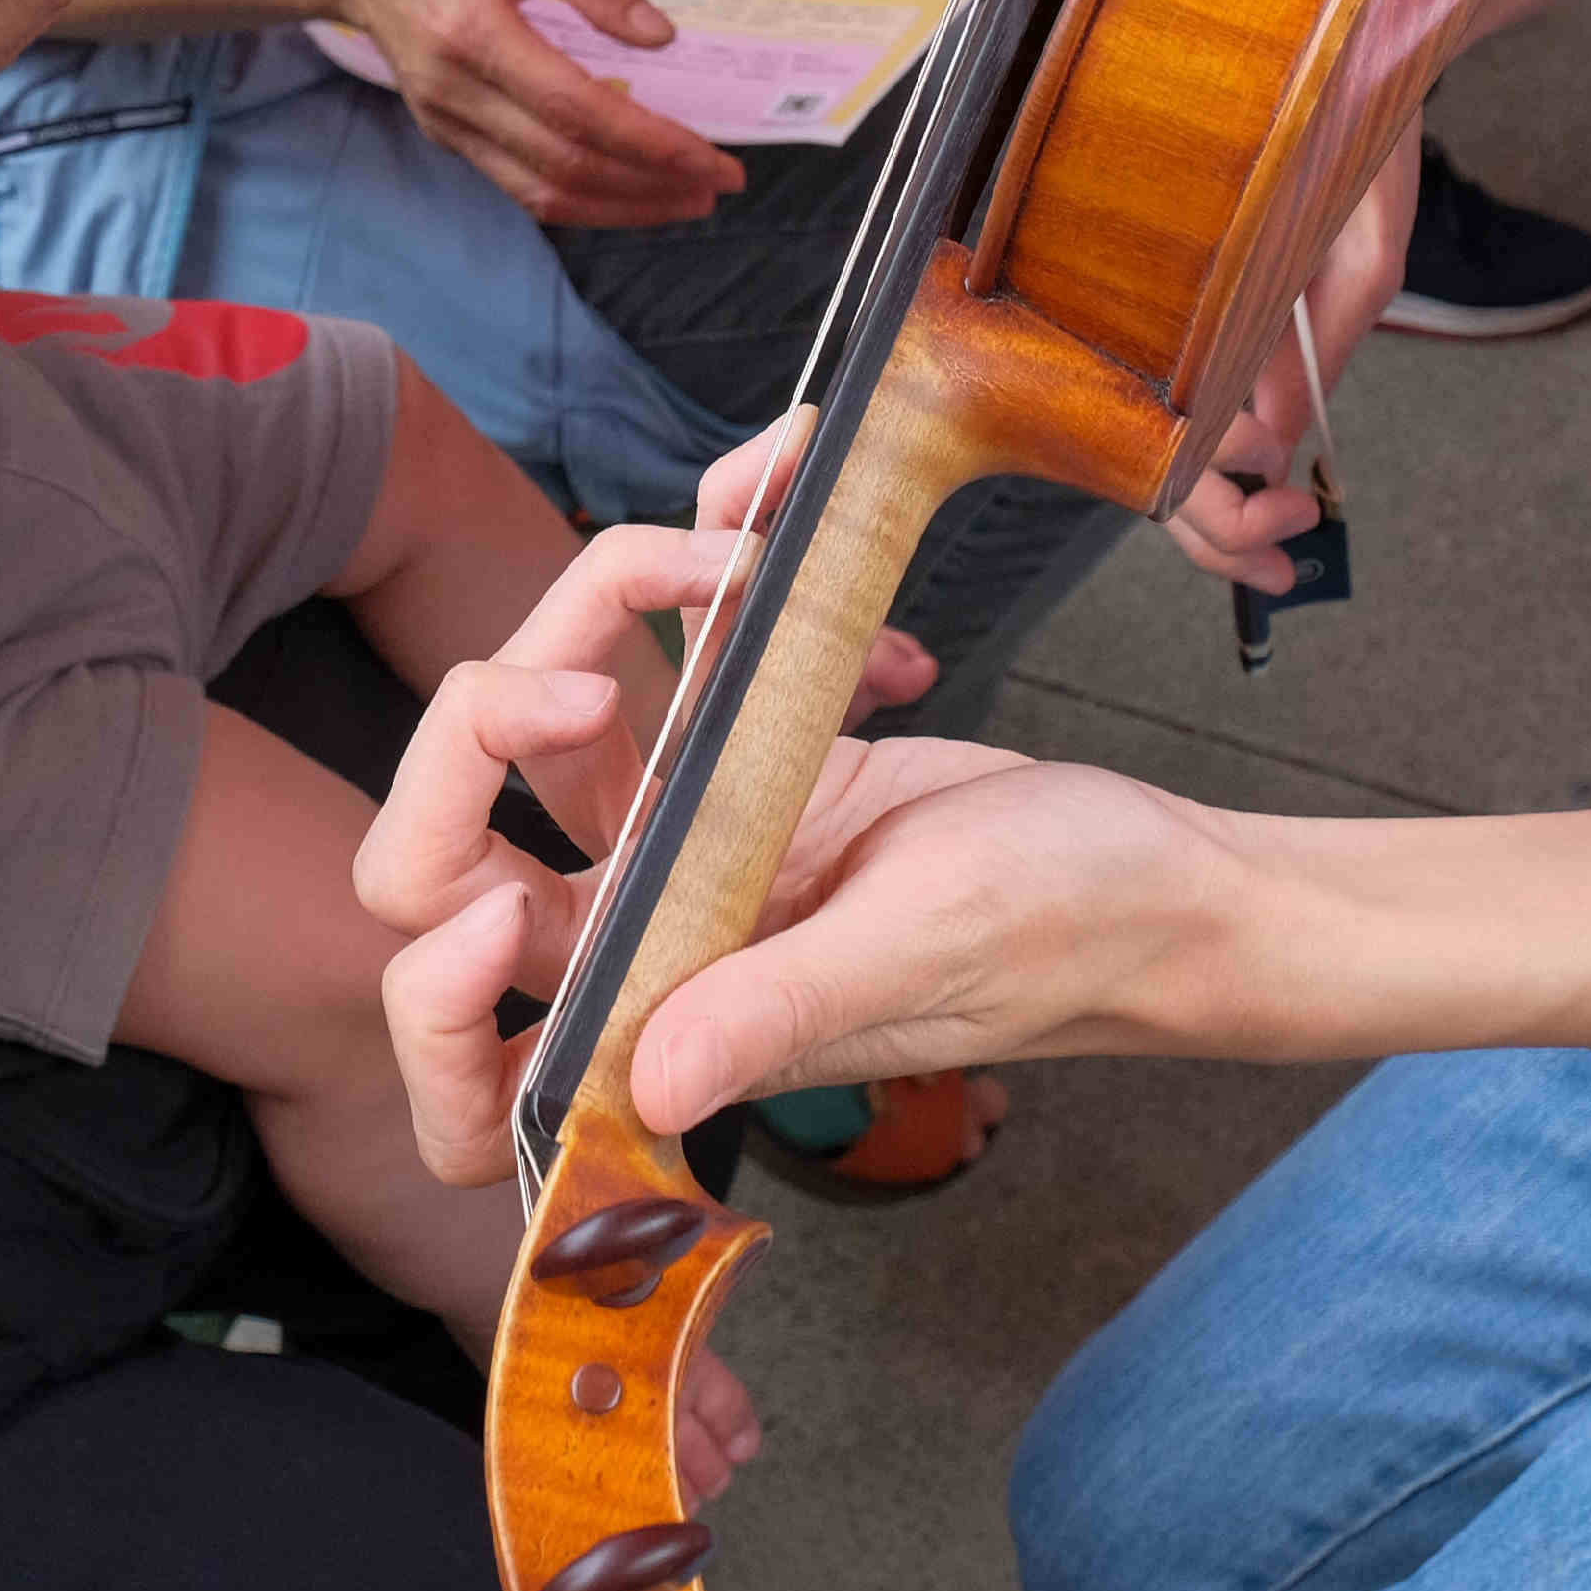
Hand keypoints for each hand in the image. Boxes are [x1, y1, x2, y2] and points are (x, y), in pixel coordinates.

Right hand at [299, 0, 740, 226]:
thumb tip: (660, 36)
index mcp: (474, 33)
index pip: (578, 111)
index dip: (652, 144)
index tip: (712, 158)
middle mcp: (454, 92)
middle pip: (566, 165)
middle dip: (651, 184)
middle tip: (719, 183)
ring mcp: (444, 120)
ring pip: (542, 191)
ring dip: (620, 206)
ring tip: (684, 200)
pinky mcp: (444, 131)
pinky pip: (518, 184)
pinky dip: (579, 196)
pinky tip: (626, 188)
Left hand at [359, 507, 1118, 1170]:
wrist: (1157, 871)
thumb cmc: (1062, 935)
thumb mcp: (919, 951)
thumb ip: (777, 1009)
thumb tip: (645, 1084)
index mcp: (665, 1017)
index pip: (474, 1065)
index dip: (433, 1002)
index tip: (501, 902)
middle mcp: (647, 929)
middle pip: (457, 855)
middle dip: (478, 738)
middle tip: (585, 674)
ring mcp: (685, 832)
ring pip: (555, 716)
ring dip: (606, 600)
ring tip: (734, 553)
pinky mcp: (738, 744)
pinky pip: (668, 638)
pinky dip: (710, 550)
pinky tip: (785, 506)